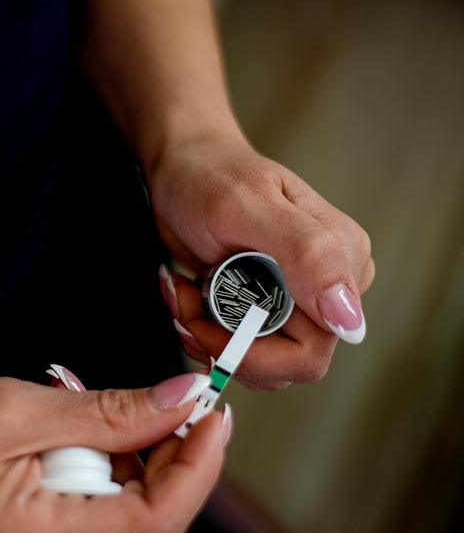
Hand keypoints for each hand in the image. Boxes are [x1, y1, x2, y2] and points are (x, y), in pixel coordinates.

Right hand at [0, 370, 228, 532]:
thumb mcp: (16, 409)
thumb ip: (106, 411)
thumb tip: (179, 400)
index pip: (158, 518)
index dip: (198, 464)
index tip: (213, 411)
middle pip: (149, 516)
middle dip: (170, 453)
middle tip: (167, 395)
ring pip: (124, 507)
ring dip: (133, 452)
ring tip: (103, 404)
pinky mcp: (36, 530)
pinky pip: (93, 503)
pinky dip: (102, 460)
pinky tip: (80, 425)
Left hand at [150, 135, 374, 389]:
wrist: (183, 166)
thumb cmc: (213, 175)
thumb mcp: (250, 207)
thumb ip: (307, 255)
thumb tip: (348, 318)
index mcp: (341, 263)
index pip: (311, 352)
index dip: (252, 351)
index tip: (205, 317)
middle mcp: (325, 289)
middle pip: (283, 366)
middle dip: (224, 346)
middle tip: (188, 303)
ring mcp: (295, 301)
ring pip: (256, 363)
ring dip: (208, 337)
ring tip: (187, 292)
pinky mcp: (265, 307)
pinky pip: (238, 348)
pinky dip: (202, 330)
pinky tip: (188, 291)